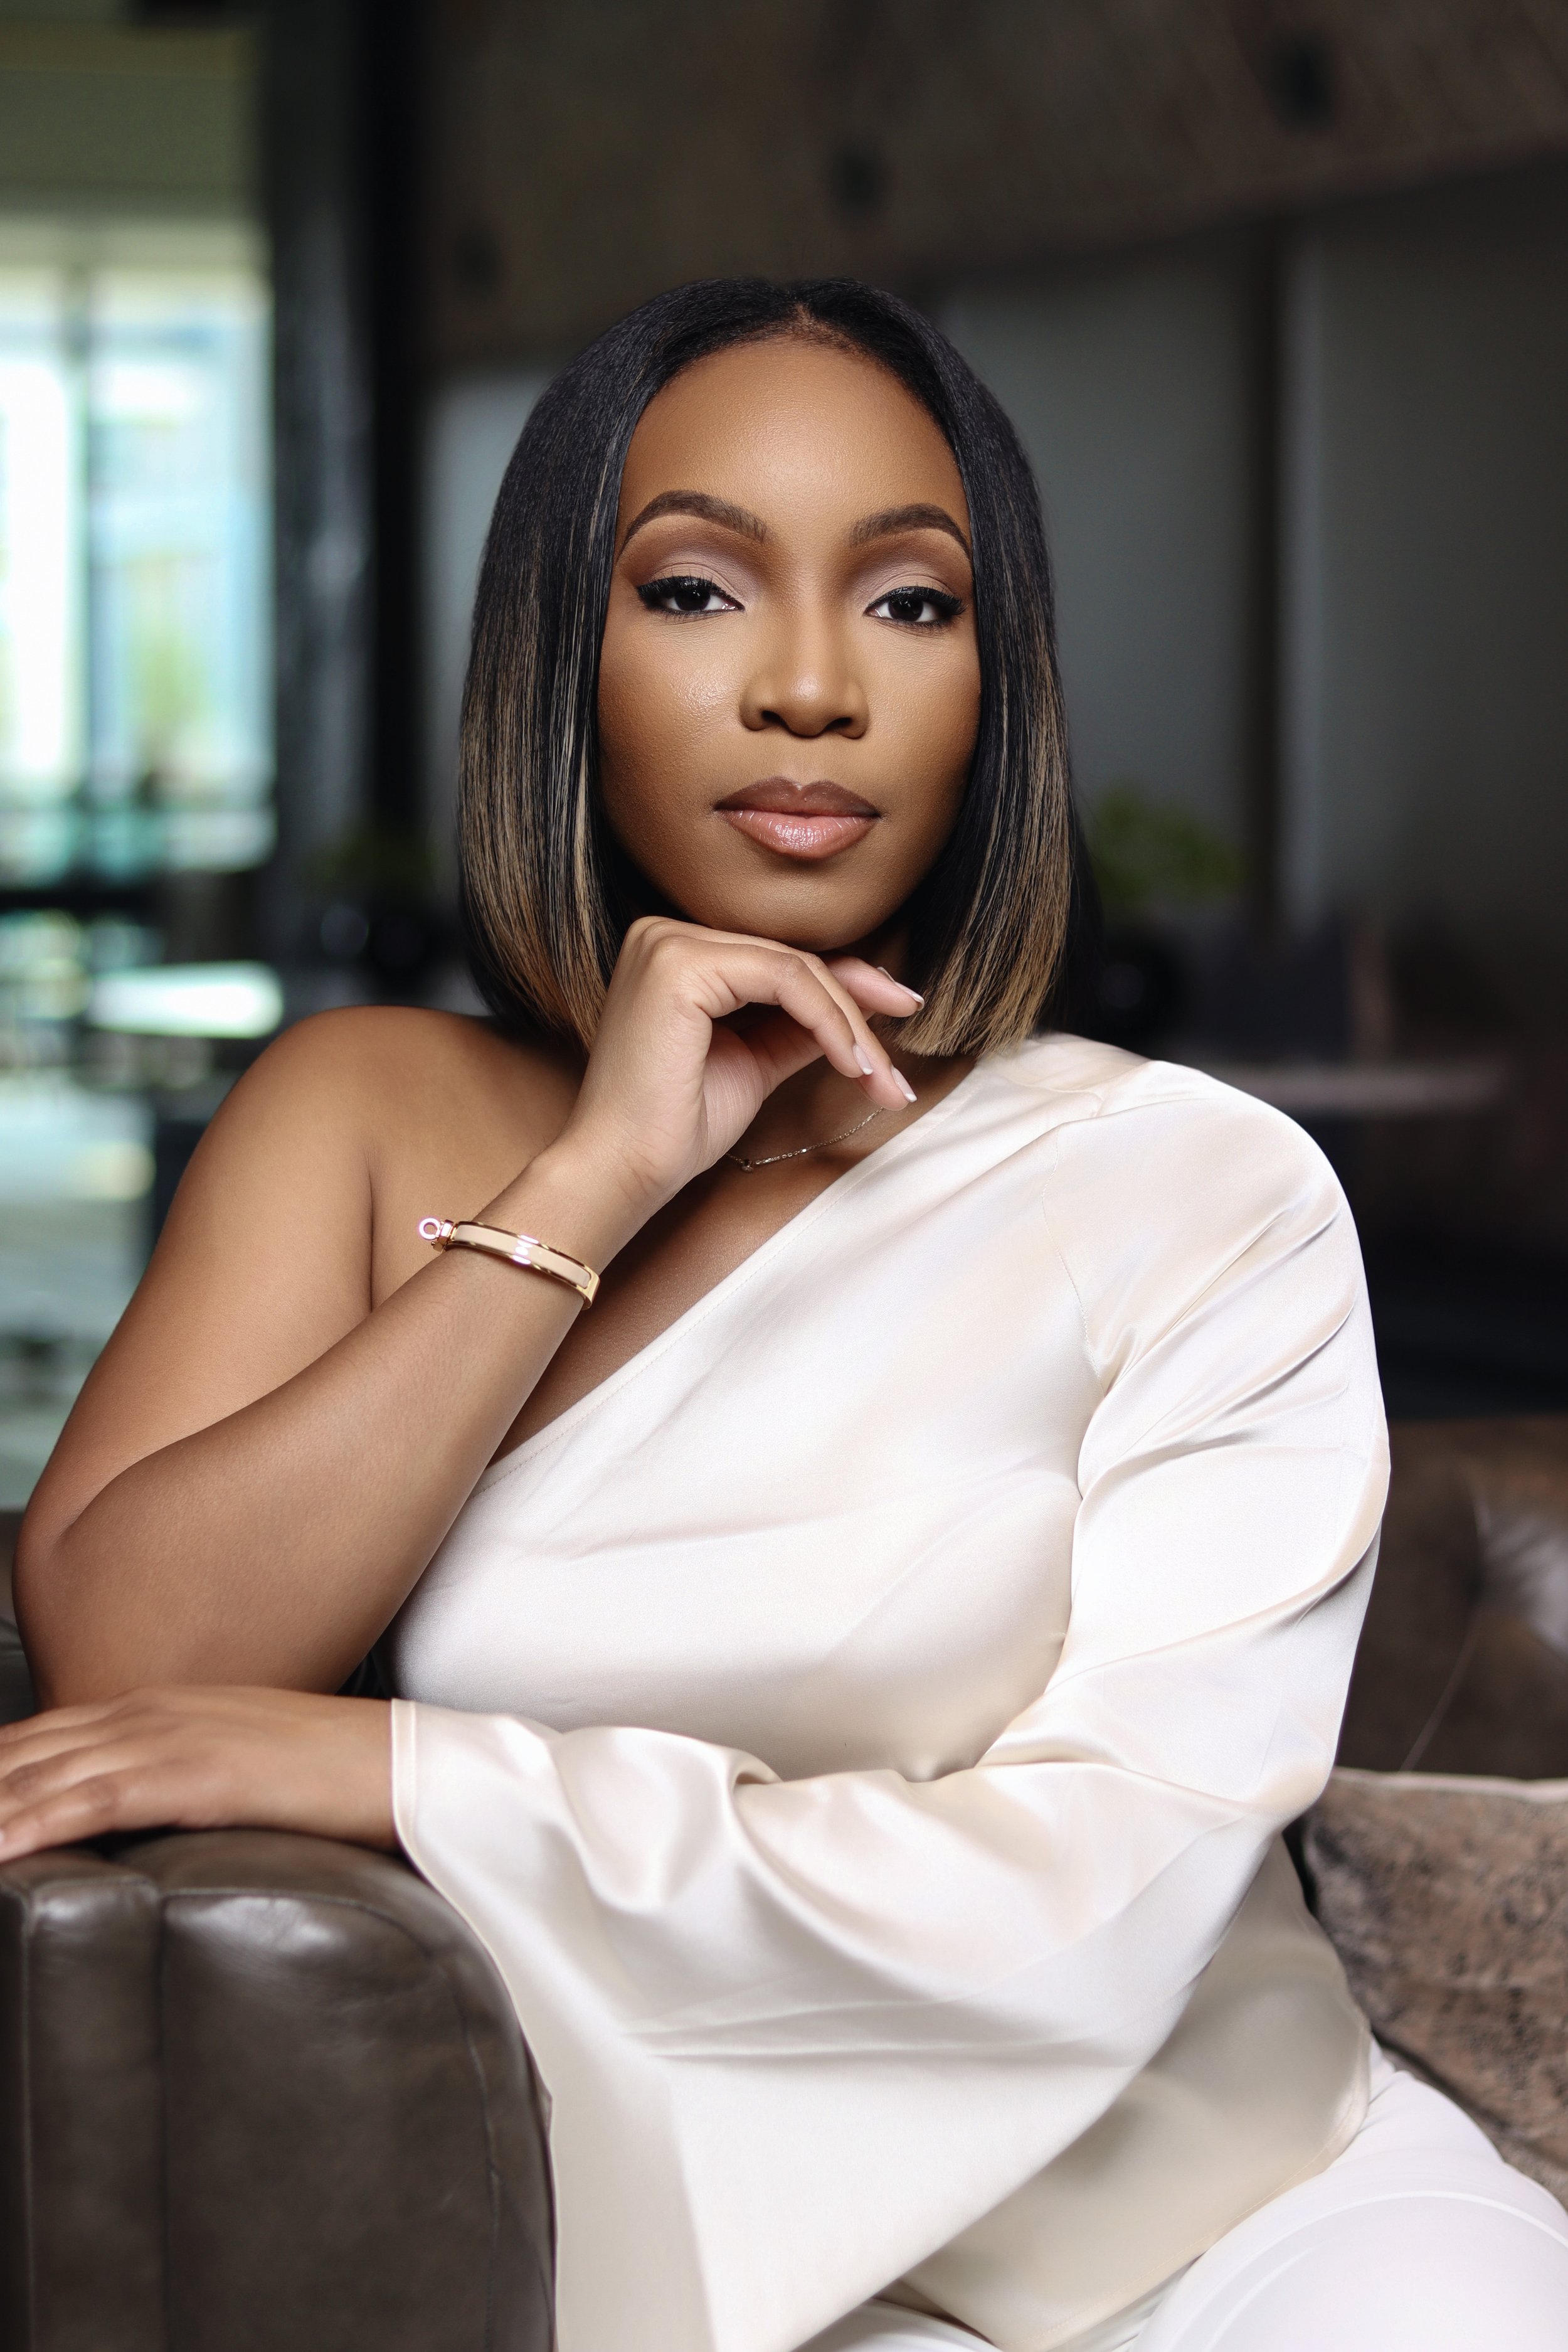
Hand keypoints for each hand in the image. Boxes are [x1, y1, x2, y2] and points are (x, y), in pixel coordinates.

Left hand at [0, 1686, 394, 1860]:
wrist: (410, 1767)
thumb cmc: (332, 1777)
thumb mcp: (234, 1766)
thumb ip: (174, 1776)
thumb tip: (130, 1815)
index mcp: (155, 1707)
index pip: (30, 1741)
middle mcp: (148, 1711)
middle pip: (17, 1753)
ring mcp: (170, 1737)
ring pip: (37, 1773)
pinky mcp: (196, 1773)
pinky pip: (90, 1799)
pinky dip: (28, 1825)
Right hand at [552, 916, 923, 1215]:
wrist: (623, 1170)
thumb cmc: (674, 1127)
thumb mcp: (754, 1063)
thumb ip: (800, 1027)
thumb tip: (867, 1003)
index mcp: (676, 955)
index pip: (779, 961)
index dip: (847, 988)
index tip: (901, 1014)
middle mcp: (664, 935)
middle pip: (793, 961)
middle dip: (860, 1009)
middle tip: (899, 1065)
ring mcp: (668, 943)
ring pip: (796, 969)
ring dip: (851, 1025)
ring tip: (880, 1078)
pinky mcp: (679, 964)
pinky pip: (784, 979)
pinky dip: (828, 1020)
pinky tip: (851, 1061)